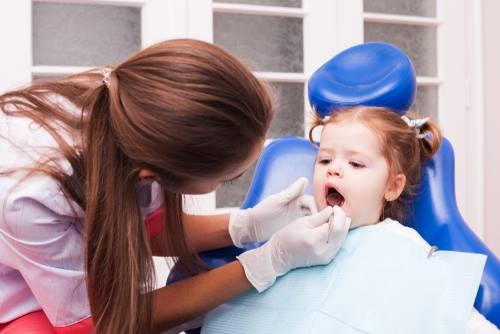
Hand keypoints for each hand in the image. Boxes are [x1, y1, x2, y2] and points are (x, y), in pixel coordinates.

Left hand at [228, 177, 316, 246]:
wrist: (253, 227)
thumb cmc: (263, 211)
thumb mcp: (277, 201)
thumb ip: (291, 192)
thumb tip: (305, 179)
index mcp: (295, 199)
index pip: (311, 201)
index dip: (317, 207)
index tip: (321, 215)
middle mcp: (298, 208)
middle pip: (315, 211)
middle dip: (321, 217)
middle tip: (326, 226)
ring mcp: (297, 219)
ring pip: (313, 220)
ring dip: (319, 225)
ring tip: (324, 233)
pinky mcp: (295, 229)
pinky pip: (308, 229)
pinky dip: (313, 232)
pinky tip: (316, 238)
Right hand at [236, 205, 350, 291]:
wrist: (281, 256)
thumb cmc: (288, 235)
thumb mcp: (302, 222)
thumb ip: (319, 216)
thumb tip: (332, 209)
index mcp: (313, 239)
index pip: (334, 224)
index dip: (336, 213)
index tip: (334, 206)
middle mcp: (321, 250)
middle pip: (340, 232)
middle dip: (342, 219)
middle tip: (338, 210)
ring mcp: (325, 257)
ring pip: (342, 239)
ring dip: (343, 227)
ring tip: (340, 217)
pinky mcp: (327, 260)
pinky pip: (338, 245)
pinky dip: (339, 235)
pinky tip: (338, 227)